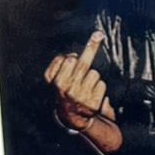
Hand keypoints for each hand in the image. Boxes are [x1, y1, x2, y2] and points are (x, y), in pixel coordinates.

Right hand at [45, 31, 120, 150]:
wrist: (73, 120)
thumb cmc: (66, 94)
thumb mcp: (57, 80)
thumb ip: (62, 65)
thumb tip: (73, 54)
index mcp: (53, 82)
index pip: (63, 60)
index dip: (70, 57)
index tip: (81, 46)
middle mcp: (64, 89)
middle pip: (81, 62)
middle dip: (92, 45)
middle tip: (98, 35)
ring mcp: (78, 96)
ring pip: (93, 73)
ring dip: (93, 77)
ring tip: (86, 87)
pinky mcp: (91, 102)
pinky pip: (101, 84)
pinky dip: (99, 87)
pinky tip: (92, 95)